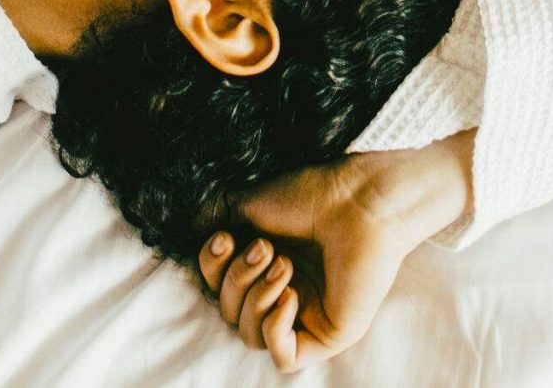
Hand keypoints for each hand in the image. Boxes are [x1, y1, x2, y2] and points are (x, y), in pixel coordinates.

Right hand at [195, 132, 473, 370]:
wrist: (359, 199)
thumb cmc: (313, 195)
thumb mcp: (251, 204)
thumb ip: (218, 220)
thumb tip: (193, 232)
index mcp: (264, 264)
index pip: (217, 286)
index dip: (211, 267)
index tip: (225, 237)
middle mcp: (283, 291)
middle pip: (230, 312)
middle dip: (237, 280)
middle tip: (266, 249)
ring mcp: (306, 315)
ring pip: (250, 335)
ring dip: (257, 298)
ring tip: (284, 265)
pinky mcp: (329, 334)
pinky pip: (284, 357)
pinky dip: (275, 329)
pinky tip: (290, 296)